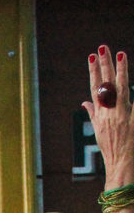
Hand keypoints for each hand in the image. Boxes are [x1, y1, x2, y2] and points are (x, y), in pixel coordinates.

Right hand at [83, 46, 133, 186]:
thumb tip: (84, 102)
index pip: (95, 89)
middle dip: (104, 65)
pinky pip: (133, 105)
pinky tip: (131, 76)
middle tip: (103, 47)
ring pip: (120, 89)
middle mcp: (108, 113)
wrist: (120, 165)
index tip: (92, 56)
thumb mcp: (98, 131)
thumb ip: (92, 114)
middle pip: (105, 85)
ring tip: (120, 54)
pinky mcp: (131, 121)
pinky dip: (133, 93)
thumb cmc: (111, 149)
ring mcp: (120, 116)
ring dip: (120, 70)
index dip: (93, 72)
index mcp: (100, 115)